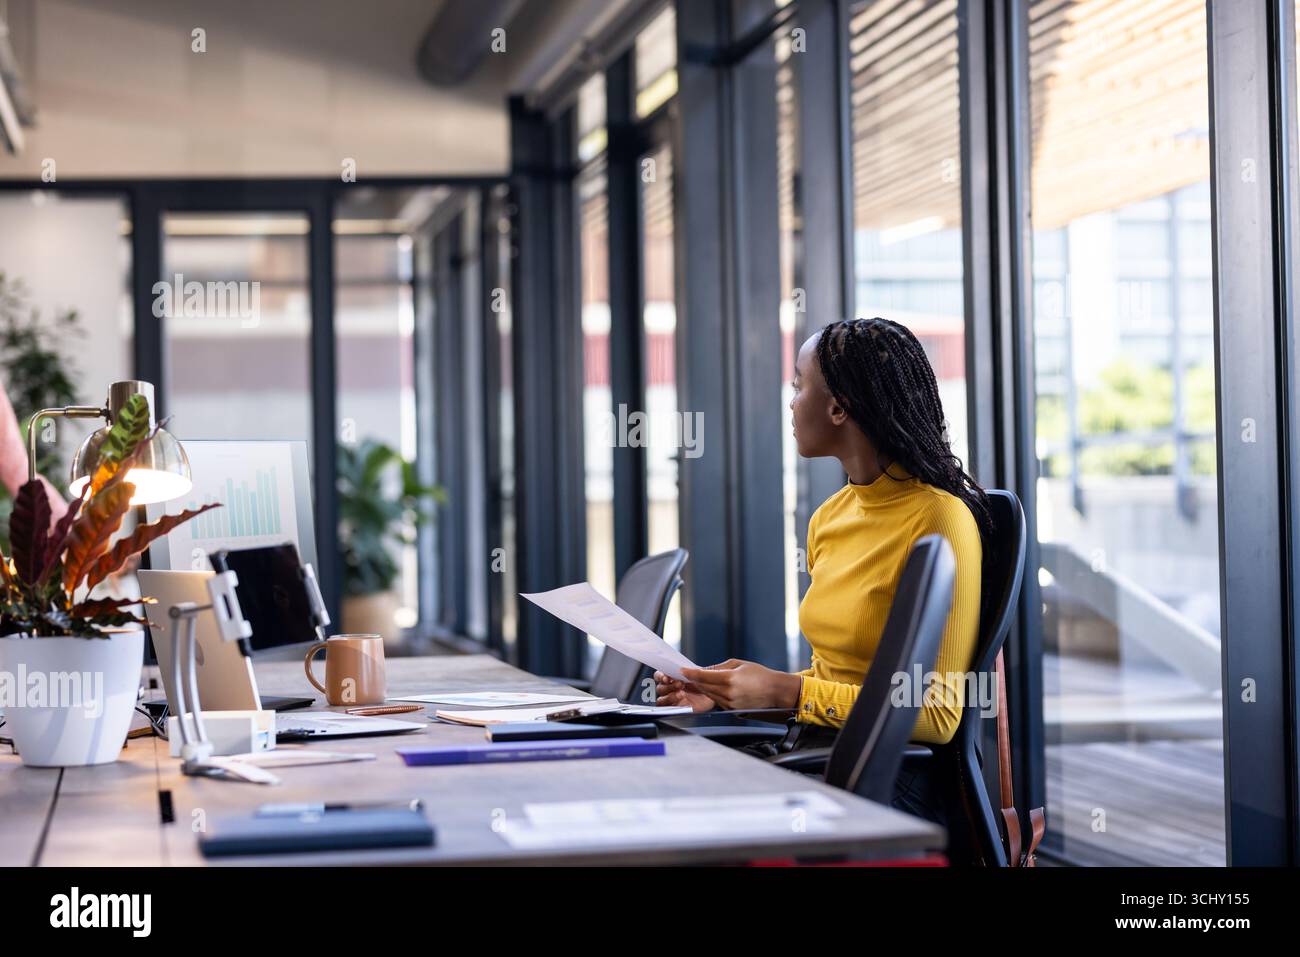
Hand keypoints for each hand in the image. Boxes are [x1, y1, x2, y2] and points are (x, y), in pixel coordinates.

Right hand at [654, 672, 714, 712]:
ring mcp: (672, 699)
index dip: (660, 677)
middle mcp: (669, 688)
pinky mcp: (676, 708)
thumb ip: (691, 671)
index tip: (666, 678)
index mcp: (671, 677)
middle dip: (669, 686)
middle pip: (660, 688)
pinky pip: (668, 709)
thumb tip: (683, 669)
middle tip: (680, 684)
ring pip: (661, 700)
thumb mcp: (699, 673)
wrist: (711, 693)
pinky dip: (673, 706)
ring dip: (670, 697)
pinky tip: (682, 702)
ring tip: (682, 694)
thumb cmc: (703, 682)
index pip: (659, 676)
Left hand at [677, 659, 801, 711]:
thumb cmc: (760, 675)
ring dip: (701, 688)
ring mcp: (731, 703)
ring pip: (709, 695)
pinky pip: (717, 701)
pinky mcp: (732, 710)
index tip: (682, 670)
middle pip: (704, 687)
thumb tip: (704, 669)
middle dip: (694, 681)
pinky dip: (711, 694)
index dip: (691, 673)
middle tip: (685, 675)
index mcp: (731, 679)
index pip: (704, 676)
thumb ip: (720, 667)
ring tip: (695, 681)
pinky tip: (709, 689)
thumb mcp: (739, 664)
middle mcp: (729, 693)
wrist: (775, 691)